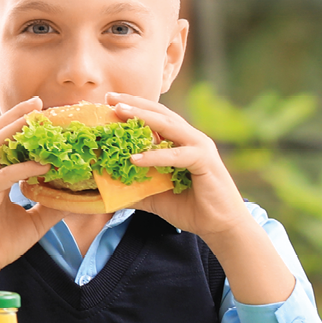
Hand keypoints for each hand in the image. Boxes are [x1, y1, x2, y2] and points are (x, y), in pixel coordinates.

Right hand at [0, 95, 70, 282]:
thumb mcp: (35, 221)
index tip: (45, 112)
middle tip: (40, 101)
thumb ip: (52, 205)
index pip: (7, 142)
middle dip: (17, 115)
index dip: (23, 125)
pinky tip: (43, 164)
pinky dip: (23, 167)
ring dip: (15, 128)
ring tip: (37, 116)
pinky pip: (3, 176)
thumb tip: (79, 196)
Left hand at [109, 92, 253, 243]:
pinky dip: (155, 156)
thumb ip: (132, 189)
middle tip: (110, 97)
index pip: (155, 118)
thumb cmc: (189, 208)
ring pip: (168, 126)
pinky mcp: (205, 162)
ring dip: (142, 117)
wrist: (219, 225)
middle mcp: (191, 139)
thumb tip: (103, 189)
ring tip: (117, 112)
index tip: (108, 101)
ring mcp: (199, 148)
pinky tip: (134, 158)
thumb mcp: (153, 196)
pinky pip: (176, 155)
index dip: (133, 107)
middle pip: (160, 113)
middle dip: (134, 103)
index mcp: (179, 142)